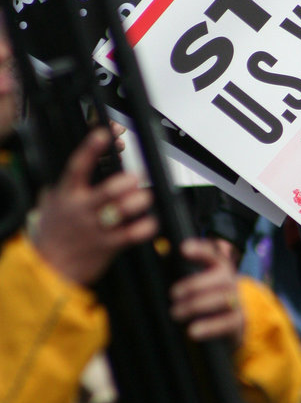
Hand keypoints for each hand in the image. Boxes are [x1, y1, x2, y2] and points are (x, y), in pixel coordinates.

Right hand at [32, 127, 157, 284]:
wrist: (47, 268)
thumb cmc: (54, 232)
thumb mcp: (52, 203)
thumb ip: (68, 183)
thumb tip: (86, 156)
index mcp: (67, 194)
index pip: (78, 166)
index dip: (92, 148)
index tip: (105, 133)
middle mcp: (80, 209)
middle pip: (106, 191)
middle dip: (125, 182)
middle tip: (135, 176)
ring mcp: (94, 228)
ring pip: (120, 211)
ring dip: (137, 202)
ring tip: (145, 197)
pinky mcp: (106, 246)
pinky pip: (130, 235)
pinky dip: (144, 227)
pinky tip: (150, 222)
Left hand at [169, 237, 243, 345]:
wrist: (240, 321)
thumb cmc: (213, 298)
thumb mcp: (202, 284)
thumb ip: (184, 273)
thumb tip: (161, 256)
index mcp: (221, 269)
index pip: (213, 255)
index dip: (200, 251)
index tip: (184, 249)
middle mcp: (231, 282)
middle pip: (219, 277)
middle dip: (194, 284)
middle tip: (173, 294)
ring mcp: (238, 301)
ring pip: (222, 299)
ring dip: (196, 305)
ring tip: (175, 313)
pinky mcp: (238, 321)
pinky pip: (226, 323)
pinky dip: (208, 327)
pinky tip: (192, 331)